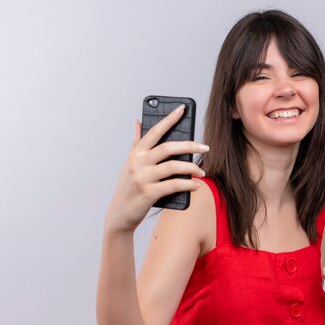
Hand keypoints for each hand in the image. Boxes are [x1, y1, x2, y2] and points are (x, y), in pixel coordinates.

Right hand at [104, 104, 209, 232]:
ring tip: (202, 172)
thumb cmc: (128, 188)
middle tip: (205, 147)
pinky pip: (174, 185)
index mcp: (136, 153)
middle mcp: (138, 163)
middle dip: (190, 145)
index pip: (155, 131)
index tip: (182, 109)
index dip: (169, 119)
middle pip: (168, 148)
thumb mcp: (129, 164)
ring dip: (192, 168)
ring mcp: (143, 178)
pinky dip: (188, 184)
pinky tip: (196, 185)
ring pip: (173, 166)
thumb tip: (138, 122)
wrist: (119, 215)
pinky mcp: (148, 193)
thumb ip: (136, 143)